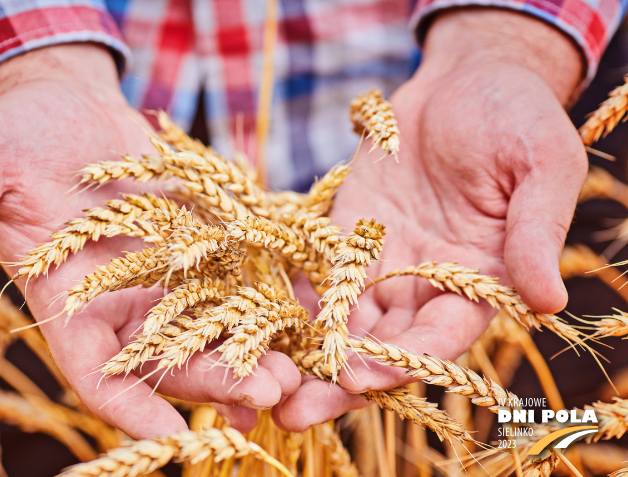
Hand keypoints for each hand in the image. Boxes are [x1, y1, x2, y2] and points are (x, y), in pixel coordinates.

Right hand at [0, 44, 299, 437]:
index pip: (95, 371)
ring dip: (255, 350)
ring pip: (215, 326)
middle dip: (214, 381)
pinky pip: (242, 274)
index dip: (127, 405)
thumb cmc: (14, 139)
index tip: (166, 435)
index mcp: (67, 305)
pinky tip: (311, 309)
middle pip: (170, 358)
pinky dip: (273, 293)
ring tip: (299, 368)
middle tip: (264, 396)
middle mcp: (123, 303)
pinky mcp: (204, 243)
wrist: (65, 111)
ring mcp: (169, 276)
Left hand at [275, 9, 587, 430]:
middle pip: (382, 345)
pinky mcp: (345, 234)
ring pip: (343, 321)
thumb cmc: (518, 117)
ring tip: (260, 383)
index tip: (364, 375)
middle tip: (292, 412)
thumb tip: (548, 302)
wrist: (468, 79)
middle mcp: (426, 283)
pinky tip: (248, 323)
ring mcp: (382, 261)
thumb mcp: (542, 166)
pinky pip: (316, 274)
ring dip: (304, 354)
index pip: (442, 336)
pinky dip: (287, 300)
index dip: (406, 359)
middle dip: (339, 379)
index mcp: (480, 280)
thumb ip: (537, 231)